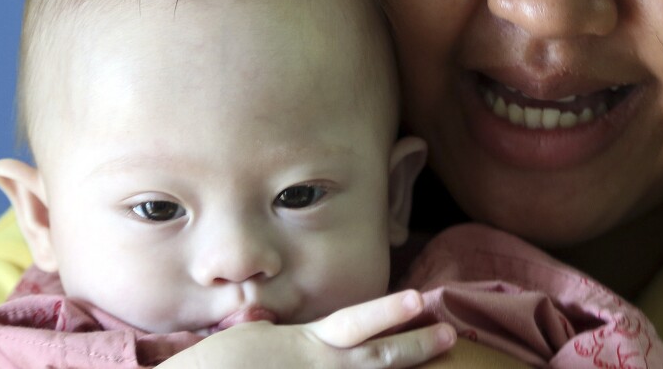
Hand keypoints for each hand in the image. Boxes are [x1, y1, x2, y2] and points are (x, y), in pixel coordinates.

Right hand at [157, 290, 455, 367]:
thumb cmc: (213, 368)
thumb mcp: (246, 338)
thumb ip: (272, 329)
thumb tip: (269, 317)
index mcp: (305, 344)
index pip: (356, 323)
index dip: (389, 312)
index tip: (419, 299)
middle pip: (379, 357)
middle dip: (416, 346)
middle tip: (448, 334)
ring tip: (439, 357)